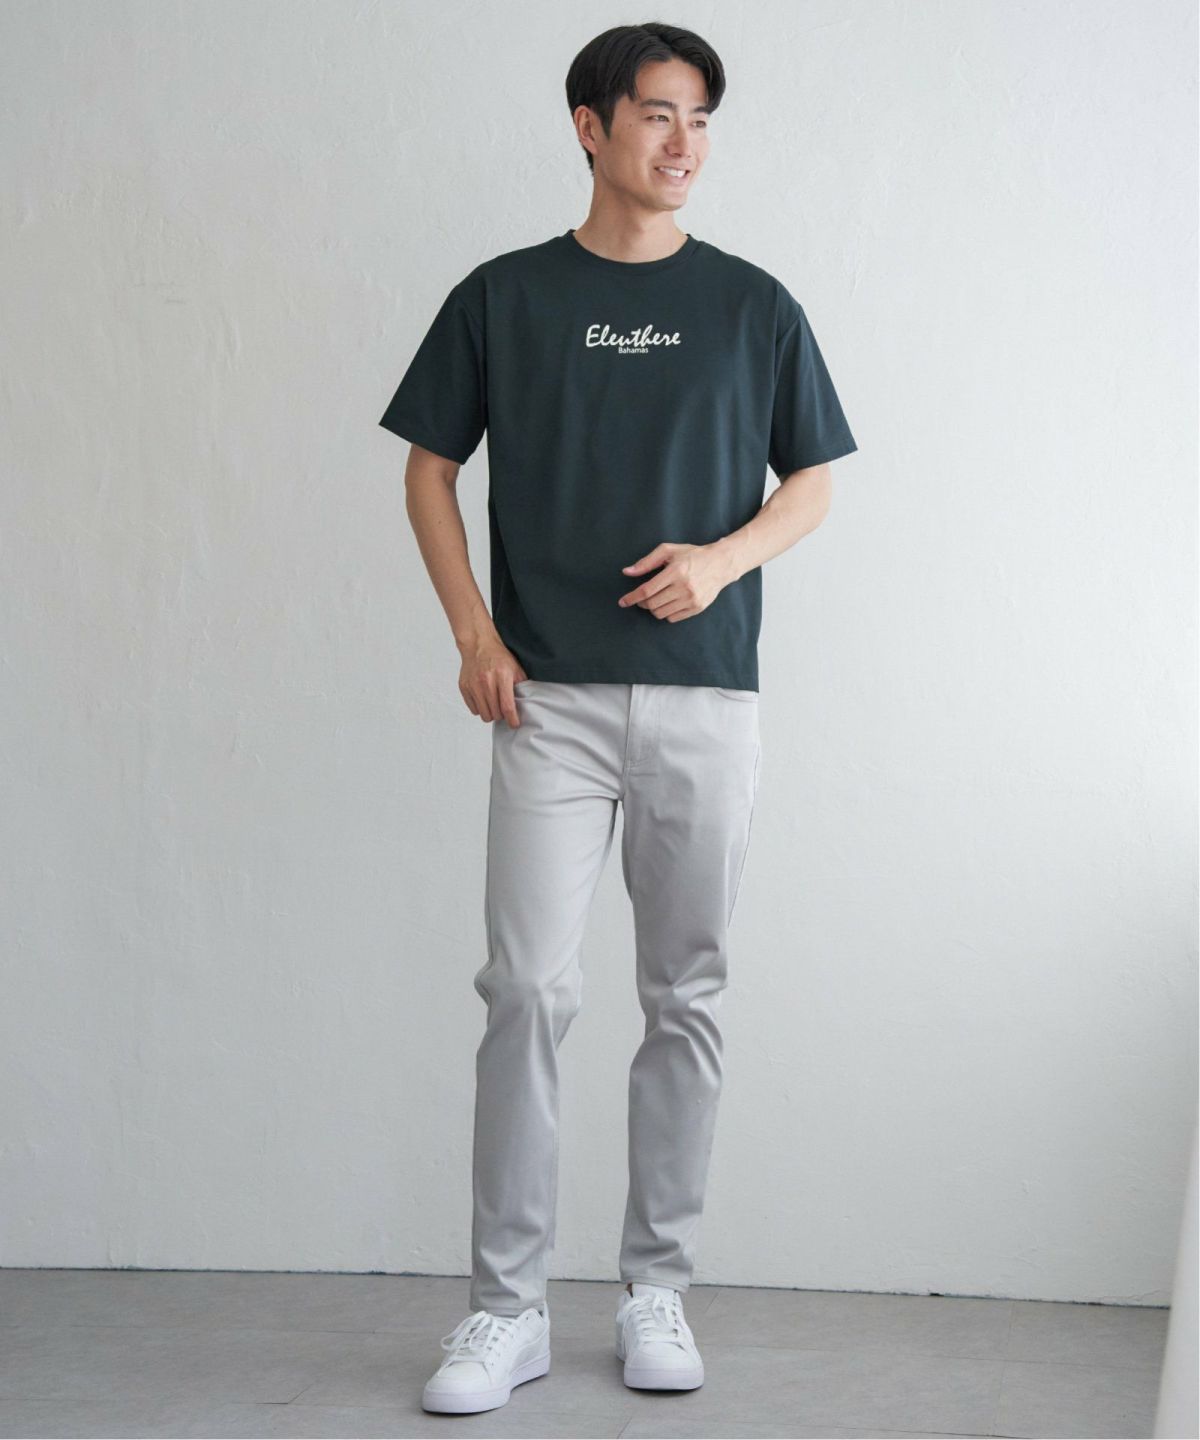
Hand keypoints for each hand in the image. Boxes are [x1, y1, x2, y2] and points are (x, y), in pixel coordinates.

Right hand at [458, 640, 527, 726]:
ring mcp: (473, 685)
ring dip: (491, 713)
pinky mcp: (464, 687)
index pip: (507, 706)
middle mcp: (486, 681)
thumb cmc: (498, 657)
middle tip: (503, 708)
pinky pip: (473, 709)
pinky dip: (480, 708)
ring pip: (484, 714)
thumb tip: (527, 704)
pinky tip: (484, 699)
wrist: (478, 645)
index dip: (512, 719)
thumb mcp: (515, 668)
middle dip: (501, 715)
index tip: (515, 724)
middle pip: (495, 713)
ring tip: (493, 704)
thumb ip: (521, 686)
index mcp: (502, 676)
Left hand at [617, 542, 736, 620]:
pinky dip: (666, 613)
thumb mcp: (669, 551)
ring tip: (656, 599)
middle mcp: (684, 587)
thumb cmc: (692, 555)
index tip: (623, 602)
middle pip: (652, 604)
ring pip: (661, 613)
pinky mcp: (697, 608)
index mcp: (676, 571)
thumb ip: (646, 562)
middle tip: (642, 597)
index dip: (632, 598)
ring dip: (653, 609)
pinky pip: (672, 618)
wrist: (721, 564)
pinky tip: (669, 603)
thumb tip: (627, 572)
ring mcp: (692, 599)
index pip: (647, 590)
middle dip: (642, 603)